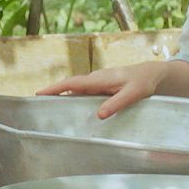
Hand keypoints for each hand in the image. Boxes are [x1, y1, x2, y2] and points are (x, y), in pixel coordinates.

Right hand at [37, 61, 165, 118]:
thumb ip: (116, 103)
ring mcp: (97, 82)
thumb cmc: (143, 82)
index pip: (72, 83)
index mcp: (99, 79)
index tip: (39, 93)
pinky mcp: (101, 87)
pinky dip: (72, 97)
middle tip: (36, 103)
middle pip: (69, 86)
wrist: (151, 73)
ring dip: (61, 95)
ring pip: (75, 89)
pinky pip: (83, 92)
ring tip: (47, 107)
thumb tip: (99, 115)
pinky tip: (69, 107)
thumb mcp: (133, 94)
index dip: (55, 88)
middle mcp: (95, 79)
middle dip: (52, 92)